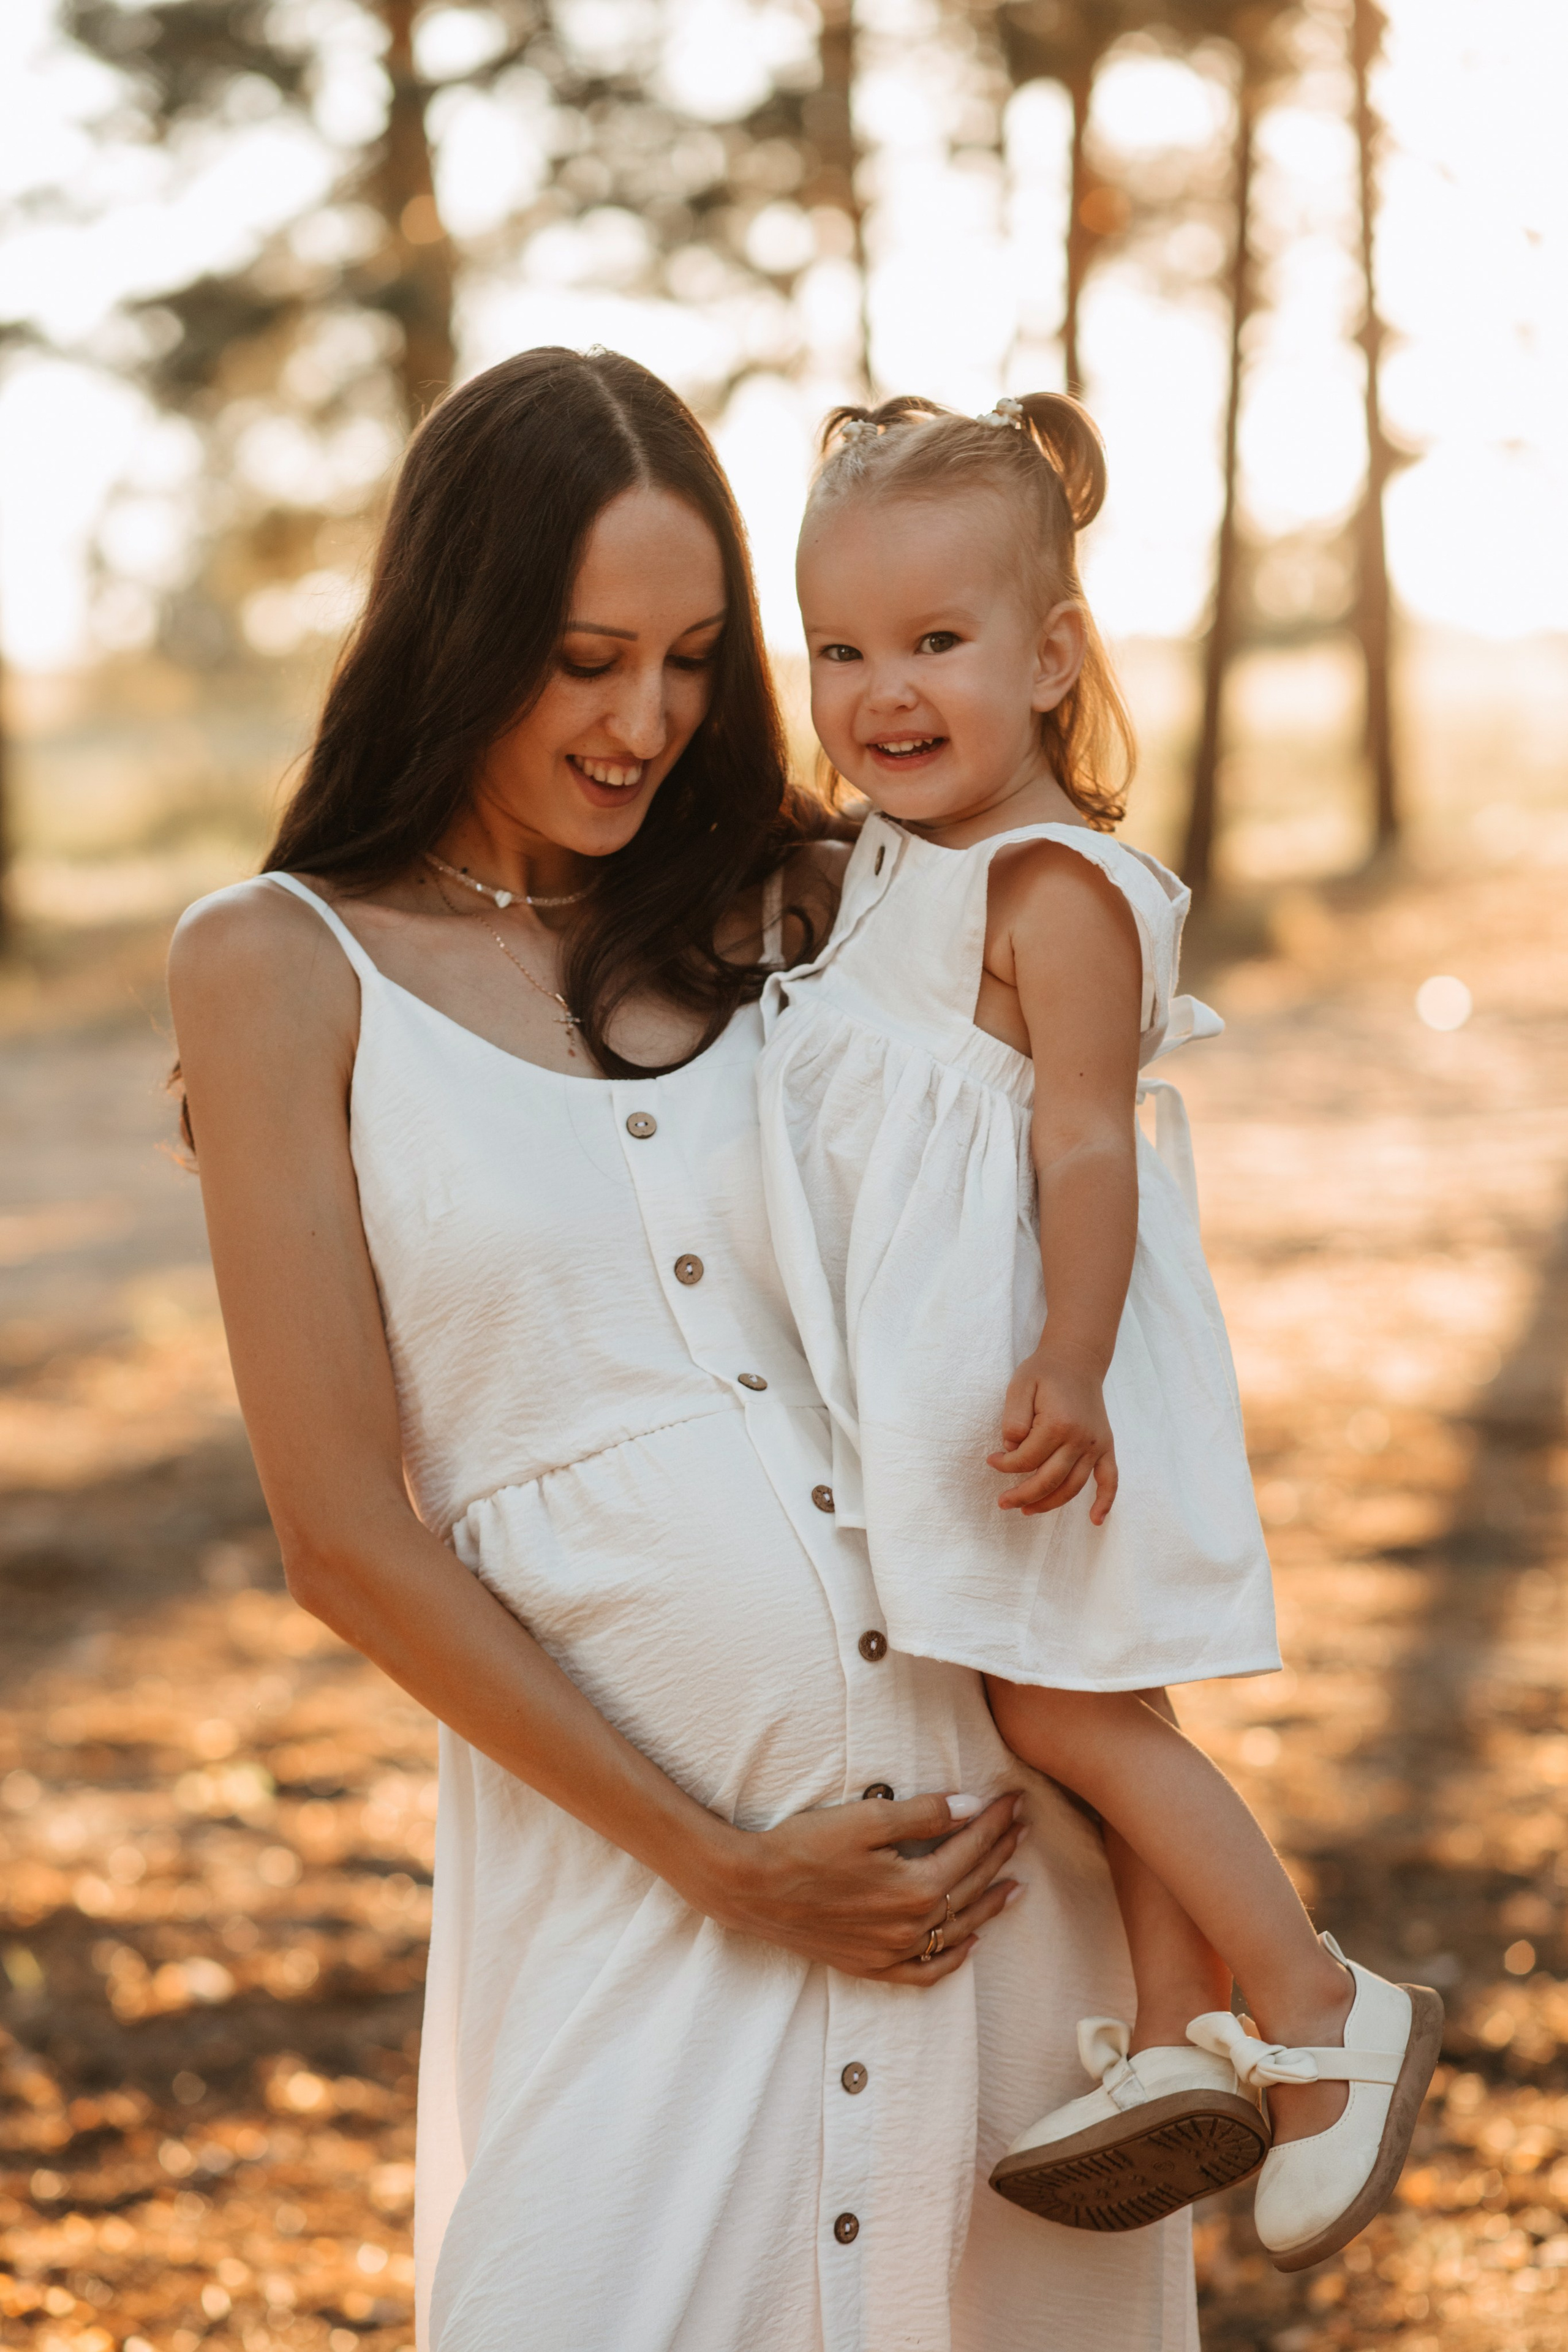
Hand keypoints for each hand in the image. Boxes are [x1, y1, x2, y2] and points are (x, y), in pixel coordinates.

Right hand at [688, 1792, 1022, 1982]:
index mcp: (915, 1888)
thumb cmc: (803, 1846)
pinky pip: (925, 1972)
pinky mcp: (871, 1966)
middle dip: (1000, 1852)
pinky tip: (971, 1941)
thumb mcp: (865, 1819)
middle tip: (1022, 1826)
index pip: (971, 1848)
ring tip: (1015, 1882)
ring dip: (989, 1903)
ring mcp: (892, 1952)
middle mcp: (911, 1927)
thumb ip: (923, 1814)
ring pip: (957, 1929)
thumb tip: (971, 1806)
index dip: (995, 1821)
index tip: (1014, 1800)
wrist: (751, 1888)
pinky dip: (953, 1957)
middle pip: (970, 1885)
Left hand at [988, 1350, 1117, 1520]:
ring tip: (1026, 1510)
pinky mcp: (1106, 1447)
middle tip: (1002, 1502)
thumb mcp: (1019, 1386)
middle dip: (1021, 1495)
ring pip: (1072, 1487)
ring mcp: (1095, 1445)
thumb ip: (1014, 1419)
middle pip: (1049, 1480)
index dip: (1005, 1465)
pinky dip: (1105, 1502)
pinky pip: (1110, 1480)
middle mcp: (1080, 1438)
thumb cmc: (1044, 1373)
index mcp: (1057, 1424)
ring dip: (1049, 1504)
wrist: (1077, 1360)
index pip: (1027, 1460)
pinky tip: (1094, 1520)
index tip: (992, 1460)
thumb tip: (1012, 1448)